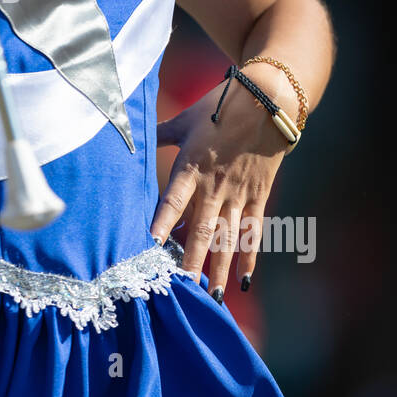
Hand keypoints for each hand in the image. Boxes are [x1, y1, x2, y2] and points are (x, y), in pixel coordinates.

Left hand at [150, 76, 291, 297]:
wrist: (268, 100)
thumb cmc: (220, 107)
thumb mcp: (185, 120)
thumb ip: (158, 135)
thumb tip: (127, 137)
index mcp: (192, 166)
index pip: (172, 201)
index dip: (161, 224)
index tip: (149, 248)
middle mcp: (215, 185)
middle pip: (201, 230)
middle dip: (191, 262)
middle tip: (182, 290)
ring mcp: (239, 193)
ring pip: (228, 238)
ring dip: (220, 268)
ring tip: (214, 296)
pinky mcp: (258, 196)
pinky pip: (253, 231)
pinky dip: (250, 256)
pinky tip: (244, 280)